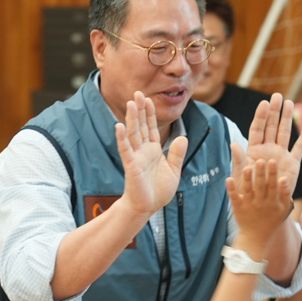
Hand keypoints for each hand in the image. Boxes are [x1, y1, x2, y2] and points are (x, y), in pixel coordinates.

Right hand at [115, 91, 187, 214]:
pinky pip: (125, 149)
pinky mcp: (130, 166)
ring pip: (133, 134)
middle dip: (140, 110)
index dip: (150, 113)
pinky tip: (119, 126)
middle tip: (137, 92)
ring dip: (132, 118)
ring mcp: (135, 157)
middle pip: (141, 126)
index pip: (151, 128)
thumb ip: (177, 154)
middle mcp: (143, 151)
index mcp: (153, 150)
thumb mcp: (174, 171)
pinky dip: (122, 138)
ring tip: (131, 103)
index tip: (148, 98)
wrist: (147, 208)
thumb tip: (183, 137)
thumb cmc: (158, 191)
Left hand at [227, 145, 292, 255]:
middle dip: (261, 173)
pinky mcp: (238, 208)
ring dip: (247, 180)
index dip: (273, 174)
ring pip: (248, 191)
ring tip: (246, 168)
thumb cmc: (272, 219)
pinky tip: (228, 179)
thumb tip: (284, 178)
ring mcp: (248, 205)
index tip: (272, 162)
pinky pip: (234, 198)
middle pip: (261, 186)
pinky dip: (231, 189)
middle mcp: (261, 203)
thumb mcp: (283, 209)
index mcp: (272, 201)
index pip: (273, 185)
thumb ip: (285, 194)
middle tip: (260, 161)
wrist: (256, 237)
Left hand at [245, 93, 301, 198]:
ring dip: (287, 118)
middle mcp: (268, 149)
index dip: (261, 116)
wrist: (262, 205)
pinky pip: (299, 149)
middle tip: (277, 96)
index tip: (264, 103)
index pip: (257, 128)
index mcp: (254, 150)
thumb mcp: (241, 174)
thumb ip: (238, 159)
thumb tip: (233, 144)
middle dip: (274, 111)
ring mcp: (280, 155)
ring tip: (290, 103)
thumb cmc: (248, 189)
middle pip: (272, 126)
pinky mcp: (292, 164)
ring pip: (285, 133)